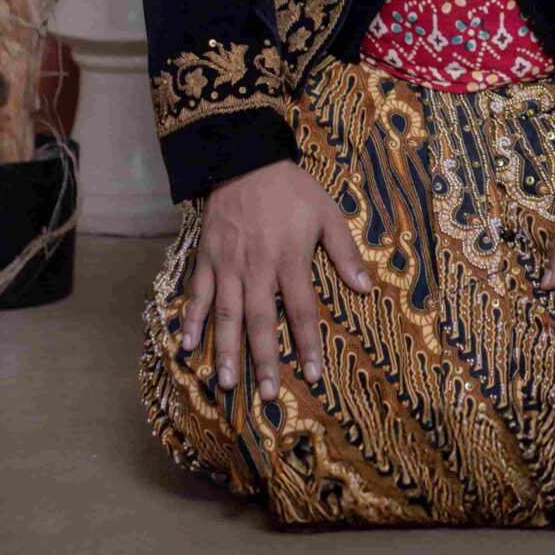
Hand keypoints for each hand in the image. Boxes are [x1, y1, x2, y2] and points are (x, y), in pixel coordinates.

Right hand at [182, 159, 372, 399]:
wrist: (245, 159)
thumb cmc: (292, 190)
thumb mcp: (327, 214)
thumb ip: (344, 252)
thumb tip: (366, 288)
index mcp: (289, 258)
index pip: (302, 310)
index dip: (308, 343)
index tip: (313, 374)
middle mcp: (257, 267)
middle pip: (261, 321)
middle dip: (264, 359)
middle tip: (265, 395)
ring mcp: (227, 264)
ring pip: (226, 314)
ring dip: (226, 349)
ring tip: (225, 382)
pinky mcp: (206, 257)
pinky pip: (197, 293)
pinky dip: (192, 319)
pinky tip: (188, 345)